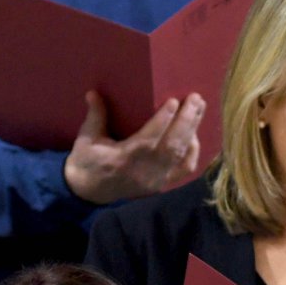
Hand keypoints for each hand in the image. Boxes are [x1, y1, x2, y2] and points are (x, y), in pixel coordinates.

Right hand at [63, 91, 203, 204]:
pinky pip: (184, 170)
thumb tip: (93, 92)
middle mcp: (143, 172)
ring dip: (192, 131)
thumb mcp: (87, 138)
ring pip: (180, 156)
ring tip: (198, 108)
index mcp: (122, 160)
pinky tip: (194, 134)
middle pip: (171, 147)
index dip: (163, 122)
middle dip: (186, 121)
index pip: (148, 140)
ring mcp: (154, 180)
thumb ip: (95, 115)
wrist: (88, 192)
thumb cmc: (87, 161)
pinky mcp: (161, 184)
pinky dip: (192, 152)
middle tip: (195, 98)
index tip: (174, 101)